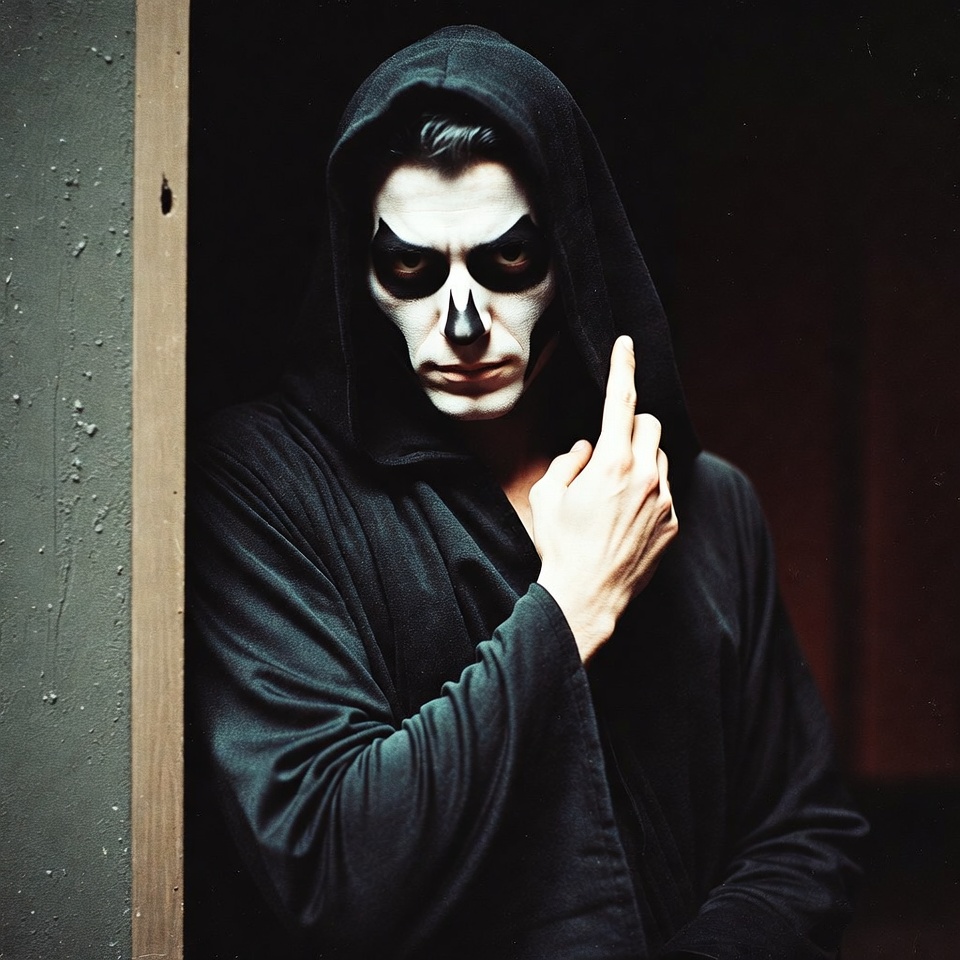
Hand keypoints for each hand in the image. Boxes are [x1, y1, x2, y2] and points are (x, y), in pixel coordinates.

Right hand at [531, 335, 677, 661]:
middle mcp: (645, 477)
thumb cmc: (559, 546)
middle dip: (632, 425)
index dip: (622, 368)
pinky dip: (648, 491)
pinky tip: (624, 518)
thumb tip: (585, 449)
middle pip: (650, 424)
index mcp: (612, 463)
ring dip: (641, 460)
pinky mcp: (672, 524)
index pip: (621, 402)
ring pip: (660, 458)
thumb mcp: (547, 495)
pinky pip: (664, 491)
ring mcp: (663, 502)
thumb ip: (568, 461)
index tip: (626, 345)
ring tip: (612, 492)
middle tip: (610, 447)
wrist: (586, 597)